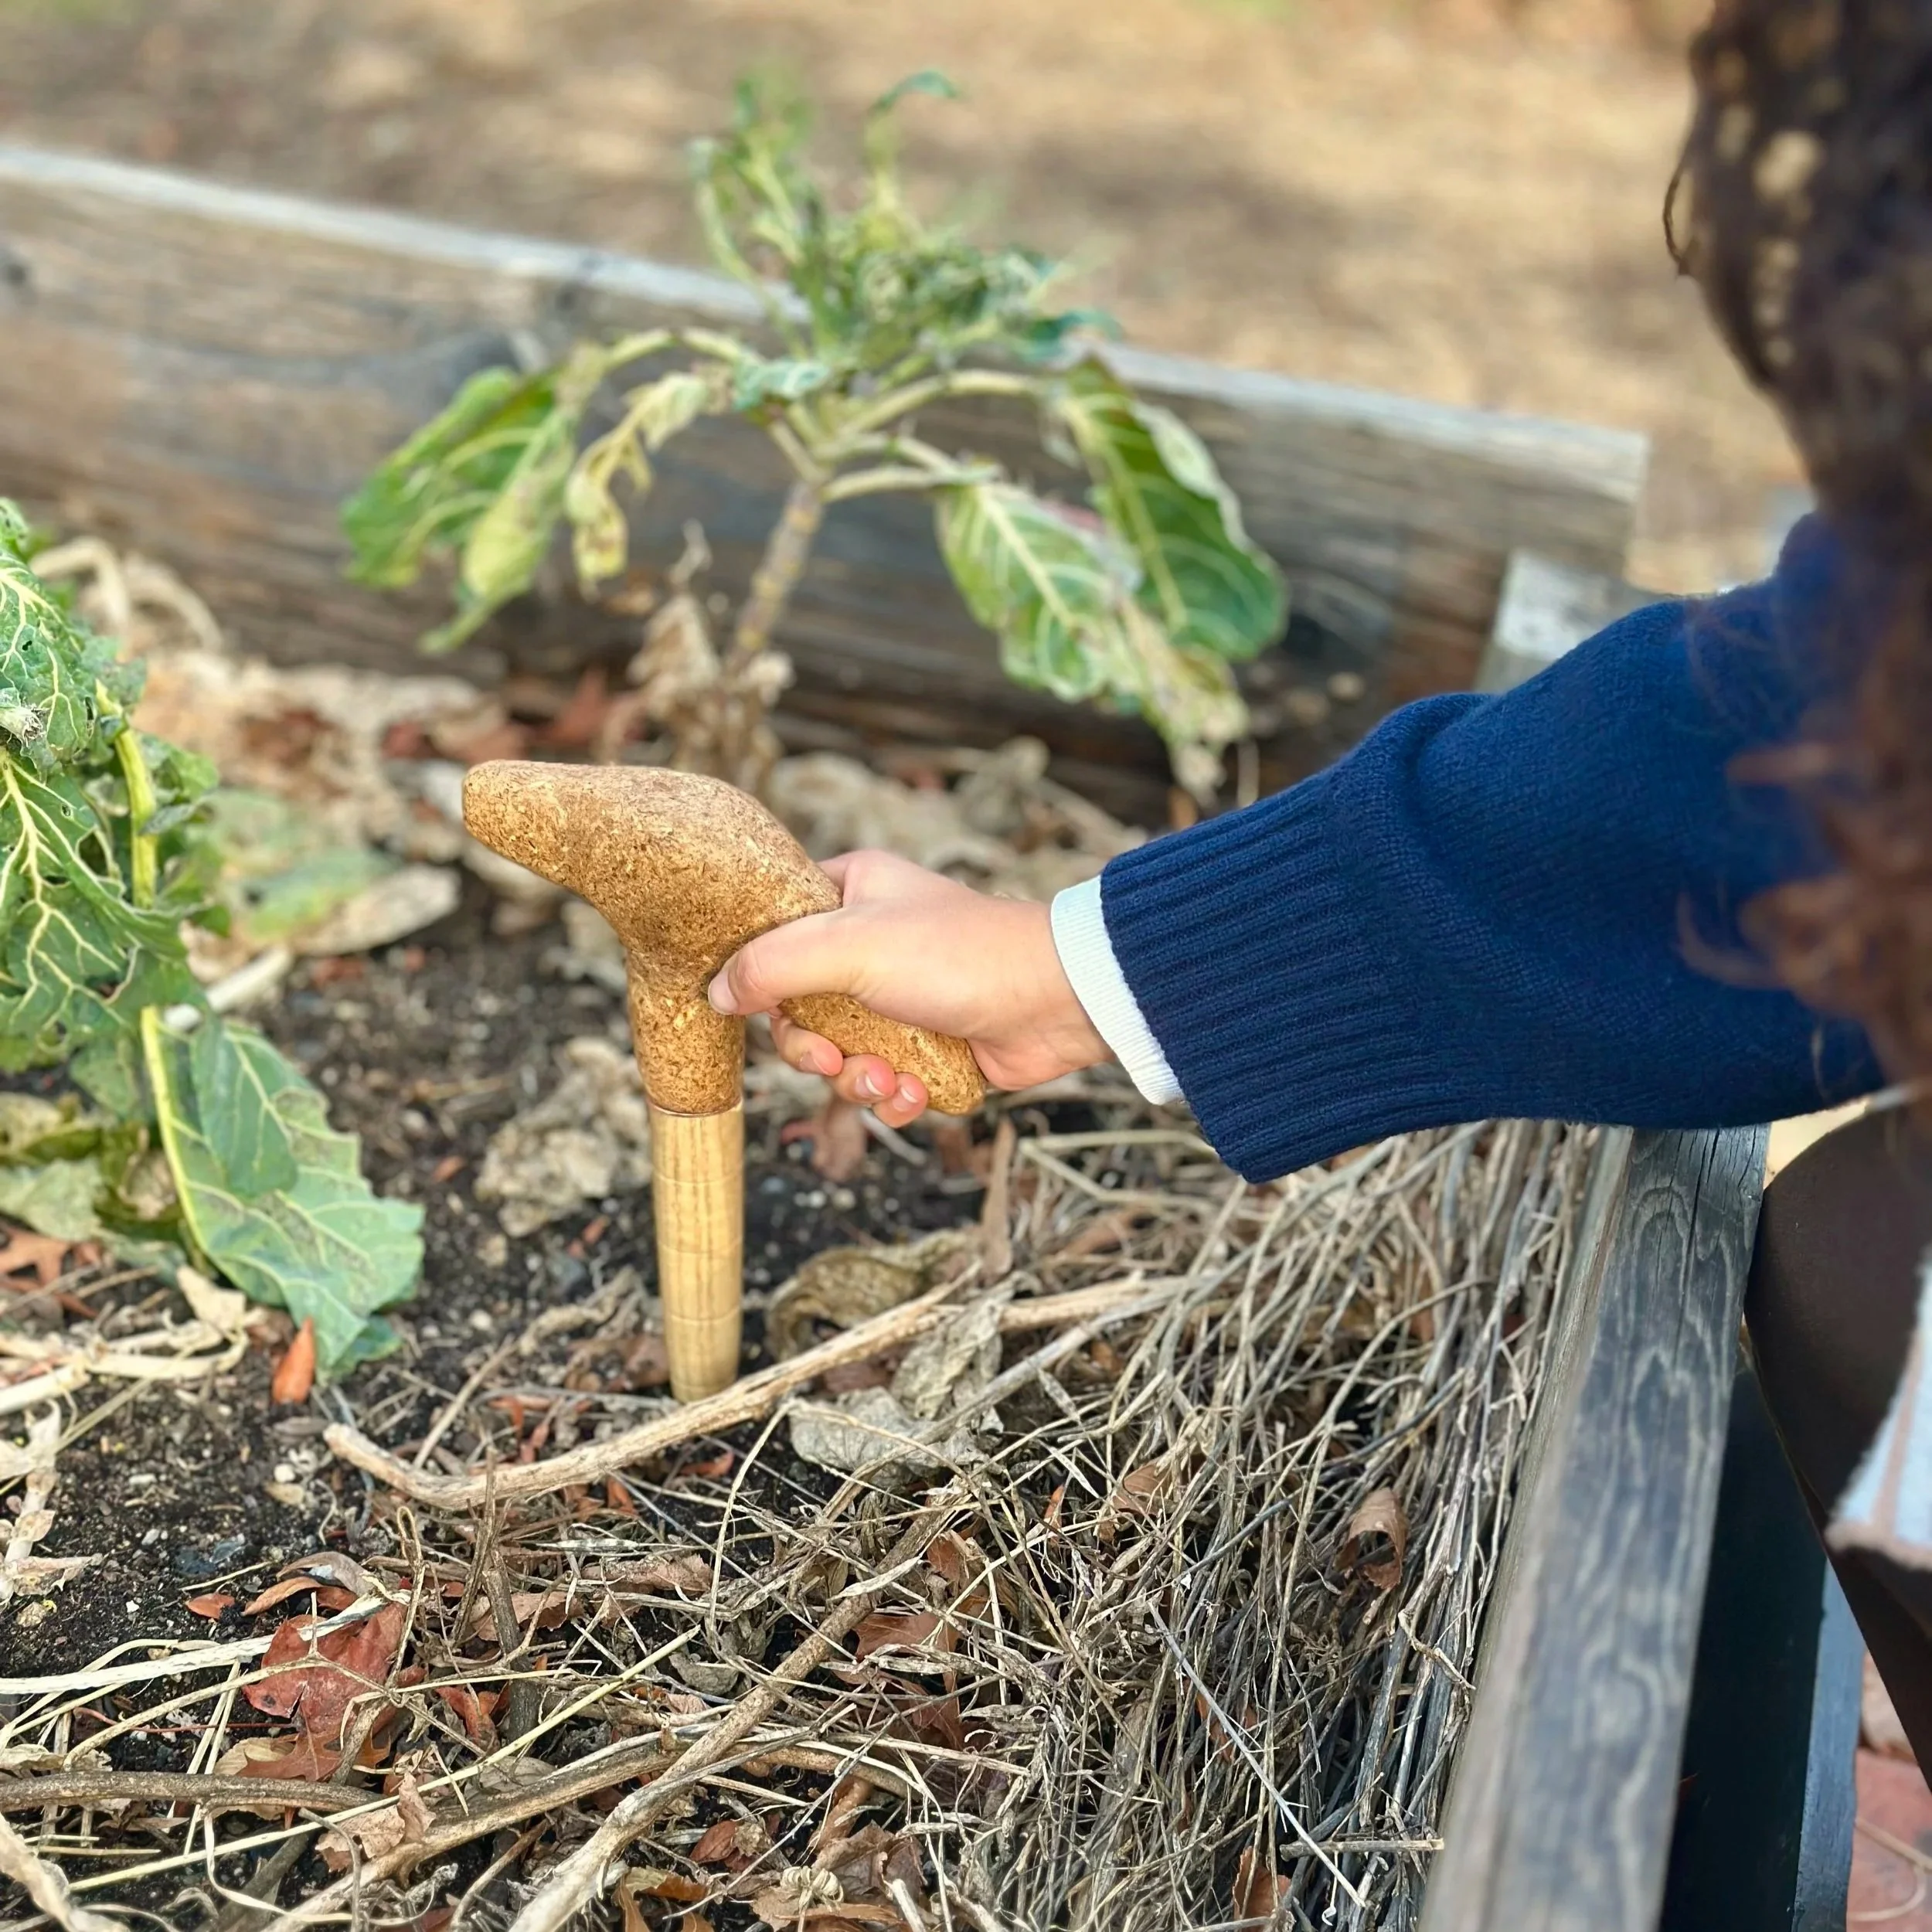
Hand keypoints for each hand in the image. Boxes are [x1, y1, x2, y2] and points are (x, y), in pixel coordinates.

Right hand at [708, 849, 1110, 1127]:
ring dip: (858, 1081)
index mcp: (849, 895)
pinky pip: (886, 1083)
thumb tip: (714, 993)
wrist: (1058, 1001)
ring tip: (892, 1081)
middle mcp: (869, 945)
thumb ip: (772, 966)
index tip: (764, 1009)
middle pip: (798, 1011)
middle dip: (813, 1051)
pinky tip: (919, 1092)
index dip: (761, 979)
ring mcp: (899, 999)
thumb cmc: (961, 954)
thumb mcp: (850, 946)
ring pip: (840, 1055)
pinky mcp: (929, 1046)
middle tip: (833, 1058)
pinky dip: (898, 1097)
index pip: (772, 934)